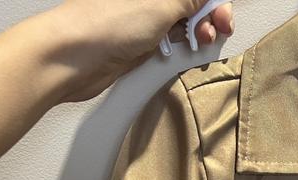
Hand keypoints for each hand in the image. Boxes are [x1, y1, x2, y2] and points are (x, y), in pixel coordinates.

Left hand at [47, 0, 234, 102]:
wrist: (73, 57)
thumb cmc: (108, 23)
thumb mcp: (162, 4)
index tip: (224, 13)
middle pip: (190, 0)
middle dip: (210, 11)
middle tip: (221, 27)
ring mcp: (145, 14)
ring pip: (184, 17)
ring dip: (200, 28)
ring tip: (204, 40)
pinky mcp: (141, 38)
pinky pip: (172, 35)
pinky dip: (185, 41)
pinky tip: (190, 47)